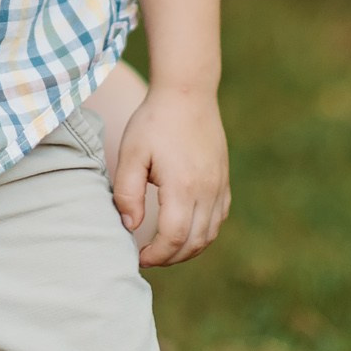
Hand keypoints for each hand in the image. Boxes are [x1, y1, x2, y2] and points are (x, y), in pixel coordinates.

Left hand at [111, 86, 228, 265]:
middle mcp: (207, 190)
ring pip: (209, 234)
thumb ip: (127, 193)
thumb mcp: (131, 153)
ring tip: (164, 248)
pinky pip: (218, 218)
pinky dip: (203, 233)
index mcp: (183, 185)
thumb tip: (131, 226)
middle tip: (148, 257)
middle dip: (170, 257)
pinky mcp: (223, 180)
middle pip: (194, 242)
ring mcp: (219, 185)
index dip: (156, 255)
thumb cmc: (154, 121)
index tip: (138, 257)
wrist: (187, 92)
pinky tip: (184, 230)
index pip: (174, 237)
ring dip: (187, 249)